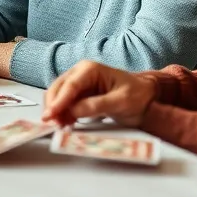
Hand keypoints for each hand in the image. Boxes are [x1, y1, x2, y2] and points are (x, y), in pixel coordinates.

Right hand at [43, 61, 157, 127]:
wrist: (146, 96)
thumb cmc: (137, 95)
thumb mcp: (121, 102)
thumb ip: (97, 105)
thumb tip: (73, 111)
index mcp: (90, 69)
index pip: (70, 86)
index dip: (58, 102)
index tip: (50, 116)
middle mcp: (79, 73)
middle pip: (58, 89)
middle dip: (53, 106)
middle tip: (52, 125)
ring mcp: (78, 83)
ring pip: (58, 96)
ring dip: (56, 111)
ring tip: (59, 127)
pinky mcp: (78, 94)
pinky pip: (64, 103)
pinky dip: (62, 113)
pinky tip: (65, 124)